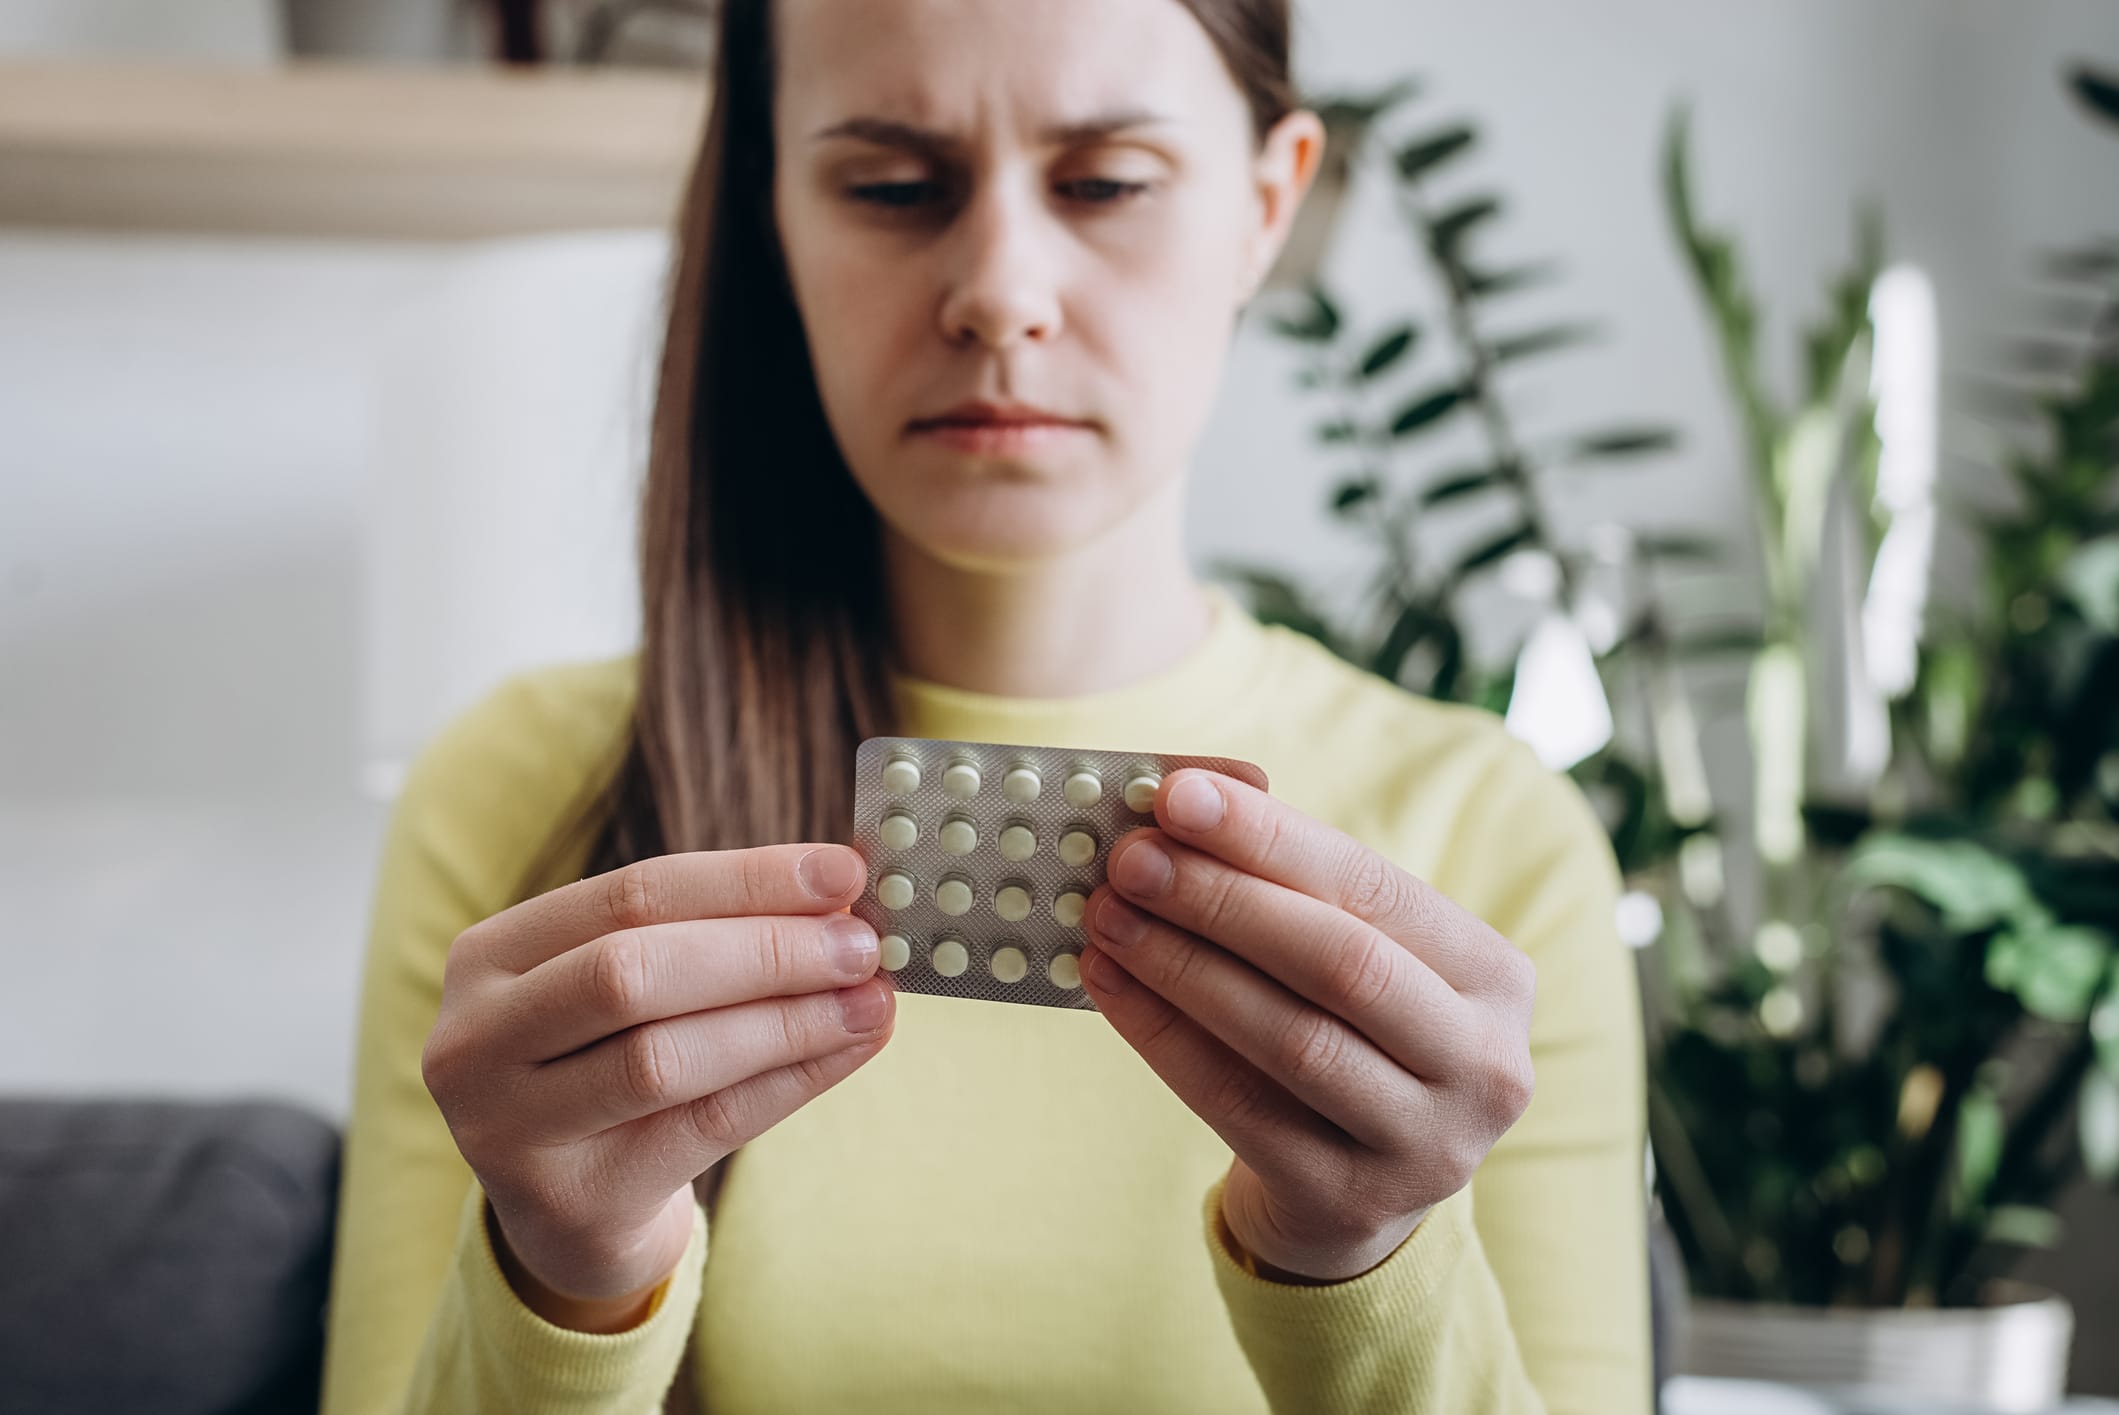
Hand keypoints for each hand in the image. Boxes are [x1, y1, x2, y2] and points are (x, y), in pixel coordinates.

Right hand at [422, 844, 893, 1329]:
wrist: (573, 1211)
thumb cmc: (613, 1066)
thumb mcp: (636, 990)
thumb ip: (714, 936)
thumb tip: (843, 892)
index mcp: (490, 956)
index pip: (630, 894)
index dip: (745, 879)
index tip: (844, 871)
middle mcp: (477, 1038)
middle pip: (633, 971)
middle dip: (765, 950)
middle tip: (862, 943)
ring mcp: (509, 1129)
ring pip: (665, 1057)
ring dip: (787, 1021)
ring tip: (872, 1000)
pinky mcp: (570, 1200)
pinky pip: (702, 1128)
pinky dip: (790, 1081)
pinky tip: (850, 1050)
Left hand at [1079, 770, 1535, 1283]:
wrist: (1352, 1191)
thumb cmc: (1344, 1033)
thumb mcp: (1351, 955)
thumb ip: (1290, 883)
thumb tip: (1184, 801)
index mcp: (1496, 978)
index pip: (1373, 888)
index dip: (1270, 838)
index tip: (1176, 796)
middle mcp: (1485, 1064)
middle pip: (1340, 963)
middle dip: (1223, 900)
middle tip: (1131, 860)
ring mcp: (1426, 1144)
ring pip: (1291, 1039)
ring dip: (1184, 967)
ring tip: (1109, 917)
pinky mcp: (1351, 1201)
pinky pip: (1239, 1106)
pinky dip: (1164, 1037)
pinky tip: (1108, 986)